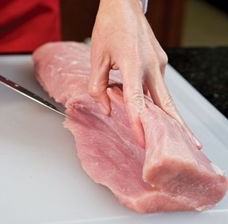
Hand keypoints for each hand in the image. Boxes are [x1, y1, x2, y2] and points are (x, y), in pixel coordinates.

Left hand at [89, 0, 201, 148]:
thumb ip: (98, 86)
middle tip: (192, 144)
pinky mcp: (160, 62)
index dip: (139, 122)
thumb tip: (107, 108)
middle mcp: (151, 66)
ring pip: (165, 96)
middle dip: (178, 125)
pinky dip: (158, 101)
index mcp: (133, 64)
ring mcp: (159, 64)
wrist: (124, 4)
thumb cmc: (110, 27)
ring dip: (171, 116)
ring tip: (178, 135)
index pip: (136, 100)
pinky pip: (159, 86)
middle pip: (167, 102)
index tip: (142, 140)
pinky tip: (155, 111)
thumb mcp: (97, 57)